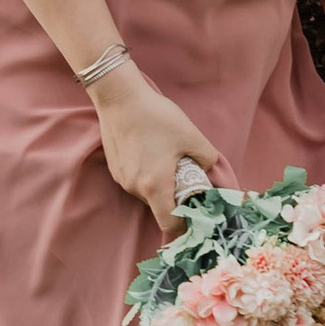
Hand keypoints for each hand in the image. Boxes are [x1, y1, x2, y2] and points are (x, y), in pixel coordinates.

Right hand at [92, 68, 230, 234]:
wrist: (120, 99)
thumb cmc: (157, 117)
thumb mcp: (192, 136)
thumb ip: (207, 157)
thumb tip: (210, 168)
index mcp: (155, 185)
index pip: (169, 223)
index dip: (184, 226)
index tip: (196, 219)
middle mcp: (135, 188)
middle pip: (159, 207)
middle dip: (175, 202)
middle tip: (190, 185)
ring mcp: (122, 179)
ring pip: (147, 194)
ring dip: (161, 188)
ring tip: (172, 166)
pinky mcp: (115, 169)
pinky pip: (136, 182)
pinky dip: (148, 178)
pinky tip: (155, 157)